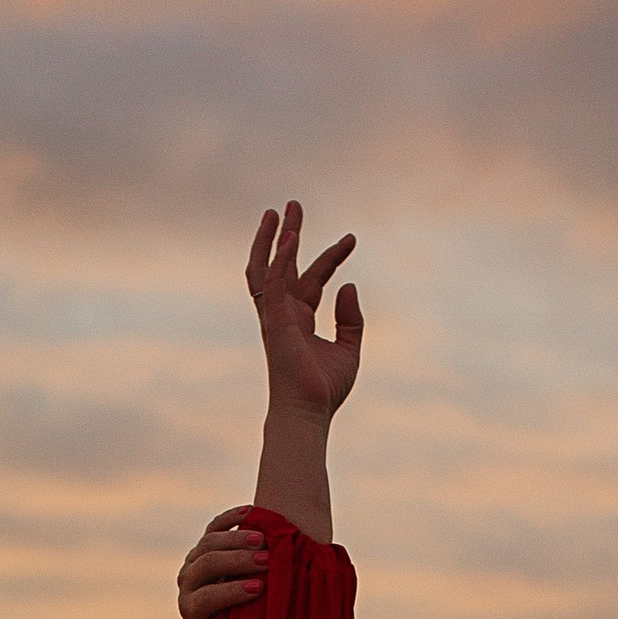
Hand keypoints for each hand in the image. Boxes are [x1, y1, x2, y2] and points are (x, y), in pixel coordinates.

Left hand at [177, 506, 267, 618]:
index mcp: (192, 610)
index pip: (205, 599)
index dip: (230, 593)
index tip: (258, 589)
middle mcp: (188, 584)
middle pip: (207, 565)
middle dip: (237, 561)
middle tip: (266, 560)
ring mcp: (195, 561)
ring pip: (209, 543)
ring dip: (238, 539)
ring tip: (265, 540)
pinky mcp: (205, 544)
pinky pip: (215, 526)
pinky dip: (232, 517)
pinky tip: (252, 511)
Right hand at [246, 200, 361, 420]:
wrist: (309, 413)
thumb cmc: (324, 390)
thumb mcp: (349, 349)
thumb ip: (351, 319)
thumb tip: (350, 285)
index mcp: (299, 319)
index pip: (314, 278)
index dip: (332, 256)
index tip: (352, 239)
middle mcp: (283, 313)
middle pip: (282, 265)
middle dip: (288, 234)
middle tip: (293, 205)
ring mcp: (275, 317)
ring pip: (266, 269)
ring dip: (271, 240)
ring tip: (278, 211)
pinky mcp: (274, 322)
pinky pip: (273, 284)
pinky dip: (280, 260)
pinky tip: (291, 238)